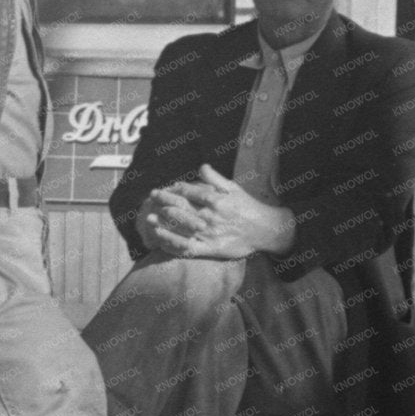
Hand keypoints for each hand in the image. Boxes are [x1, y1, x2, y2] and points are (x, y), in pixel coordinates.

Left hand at [148, 165, 294, 259]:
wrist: (266, 230)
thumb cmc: (248, 207)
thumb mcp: (234, 188)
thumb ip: (216, 178)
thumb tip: (201, 166)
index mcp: (216, 200)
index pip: (188, 193)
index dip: (173, 190)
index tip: (161, 189)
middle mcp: (210, 217)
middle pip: (181, 208)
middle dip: (164, 203)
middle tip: (151, 198)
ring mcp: (209, 234)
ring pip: (181, 227)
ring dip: (163, 222)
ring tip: (149, 218)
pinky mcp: (211, 249)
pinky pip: (188, 248)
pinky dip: (173, 244)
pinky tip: (161, 240)